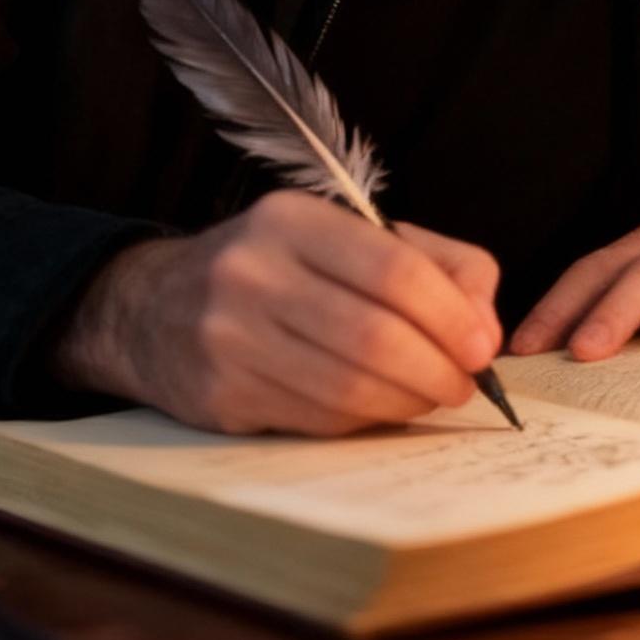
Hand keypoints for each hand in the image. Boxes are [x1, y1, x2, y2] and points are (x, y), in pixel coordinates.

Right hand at [47, 190, 501, 435]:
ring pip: (348, 387)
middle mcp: (253, 271)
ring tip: (429, 396)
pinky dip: (364, 420)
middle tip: (464, 385)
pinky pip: (316, 418)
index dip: (449, 315)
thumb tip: (485, 326)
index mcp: (291, 219)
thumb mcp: (345, 236)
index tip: (481, 347)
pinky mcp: (220, 393)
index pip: (392, 268)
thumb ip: (433, 264)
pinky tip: (378, 408)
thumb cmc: (277, 270)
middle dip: (436, 369)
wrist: (154, 307)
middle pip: (375, 335)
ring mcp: (229, 336)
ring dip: (407, 402)